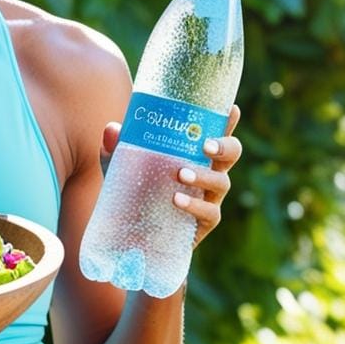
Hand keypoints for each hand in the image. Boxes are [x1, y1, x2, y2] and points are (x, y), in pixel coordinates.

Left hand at [100, 104, 242, 248]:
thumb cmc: (133, 190)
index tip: (231, 109)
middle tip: (206, 145)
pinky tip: (177, 200)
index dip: (227, 121)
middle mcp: (208, 173)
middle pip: (231, 154)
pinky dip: (195, 205)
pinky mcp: (204, 223)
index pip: (215, 133)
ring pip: (222, 183)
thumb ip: (116, 148)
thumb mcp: (121, 167)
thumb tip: (112, 129)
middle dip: (225, 147)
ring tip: (181, 174)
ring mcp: (210, 198)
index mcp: (195, 154)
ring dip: (204, 176)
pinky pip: (210, 213)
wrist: (130, 234)